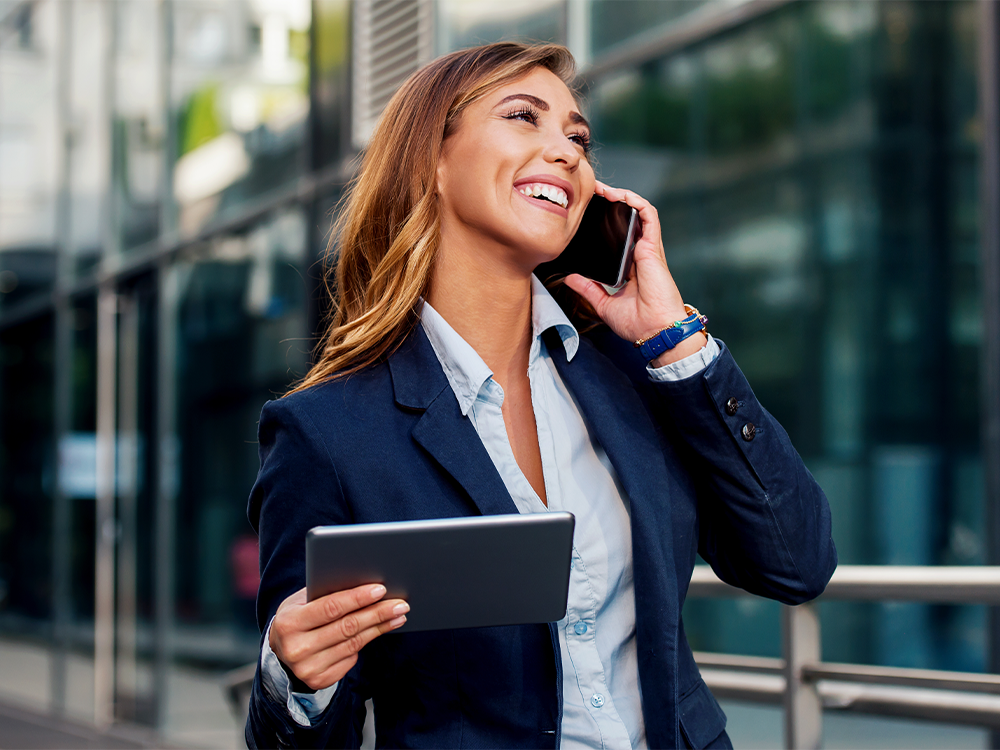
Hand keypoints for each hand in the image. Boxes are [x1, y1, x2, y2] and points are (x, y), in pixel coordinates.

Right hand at [269, 584, 407, 690]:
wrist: (281, 651)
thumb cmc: (297, 617)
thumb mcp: (301, 601)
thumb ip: (325, 593)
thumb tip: (364, 583)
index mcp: (289, 623)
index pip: (330, 608)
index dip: (358, 598)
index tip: (381, 589)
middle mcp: (296, 648)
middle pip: (347, 627)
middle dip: (377, 613)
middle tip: (400, 604)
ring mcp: (308, 668)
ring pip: (353, 644)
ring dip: (379, 628)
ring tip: (397, 616)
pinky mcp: (320, 680)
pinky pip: (351, 658)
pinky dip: (365, 642)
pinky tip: (378, 630)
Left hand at [563, 182, 706, 364]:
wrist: (654, 332)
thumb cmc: (638, 323)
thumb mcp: (603, 304)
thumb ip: (588, 288)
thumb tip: (569, 278)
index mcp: (630, 266)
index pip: (618, 237)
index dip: (605, 223)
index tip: (587, 214)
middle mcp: (640, 255)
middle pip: (627, 220)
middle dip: (611, 203)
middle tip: (590, 193)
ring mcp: (648, 249)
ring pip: (638, 213)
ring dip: (622, 197)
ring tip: (602, 188)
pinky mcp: (654, 247)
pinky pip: (649, 216)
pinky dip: (638, 203)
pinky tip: (622, 195)